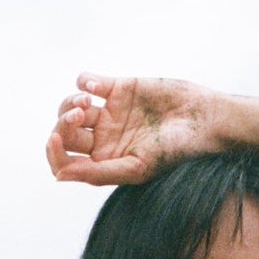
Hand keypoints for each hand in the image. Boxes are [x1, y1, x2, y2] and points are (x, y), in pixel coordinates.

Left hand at [45, 72, 220, 186]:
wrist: (205, 120)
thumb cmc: (177, 151)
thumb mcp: (136, 168)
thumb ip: (98, 173)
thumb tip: (59, 176)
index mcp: (105, 161)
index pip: (66, 160)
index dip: (53, 151)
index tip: (54, 138)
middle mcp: (104, 138)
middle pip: (65, 132)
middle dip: (64, 123)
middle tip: (81, 116)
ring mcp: (110, 112)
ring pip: (71, 106)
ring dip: (71, 102)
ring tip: (88, 102)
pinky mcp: (120, 88)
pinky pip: (87, 82)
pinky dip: (84, 82)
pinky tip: (97, 87)